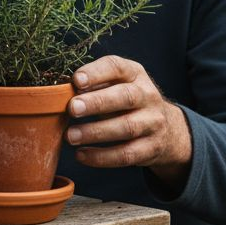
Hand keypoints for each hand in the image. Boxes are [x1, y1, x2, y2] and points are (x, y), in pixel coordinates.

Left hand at [67, 55, 192, 190]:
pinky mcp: (152, 148)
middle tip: (72, 109)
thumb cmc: (125, 102)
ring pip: (127, 127)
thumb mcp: (115, 86)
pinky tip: (81, 155)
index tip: (76, 80)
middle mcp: (148, 96)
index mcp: (134, 74)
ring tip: (70, 136)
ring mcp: (153, 122)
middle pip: (126, 97)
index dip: (96, 73)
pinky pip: (126, 154)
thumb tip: (58, 94)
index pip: (117, 67)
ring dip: (96, 132)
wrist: (166, 130)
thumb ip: (92, 86)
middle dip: (97, 103)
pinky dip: (102, 157)